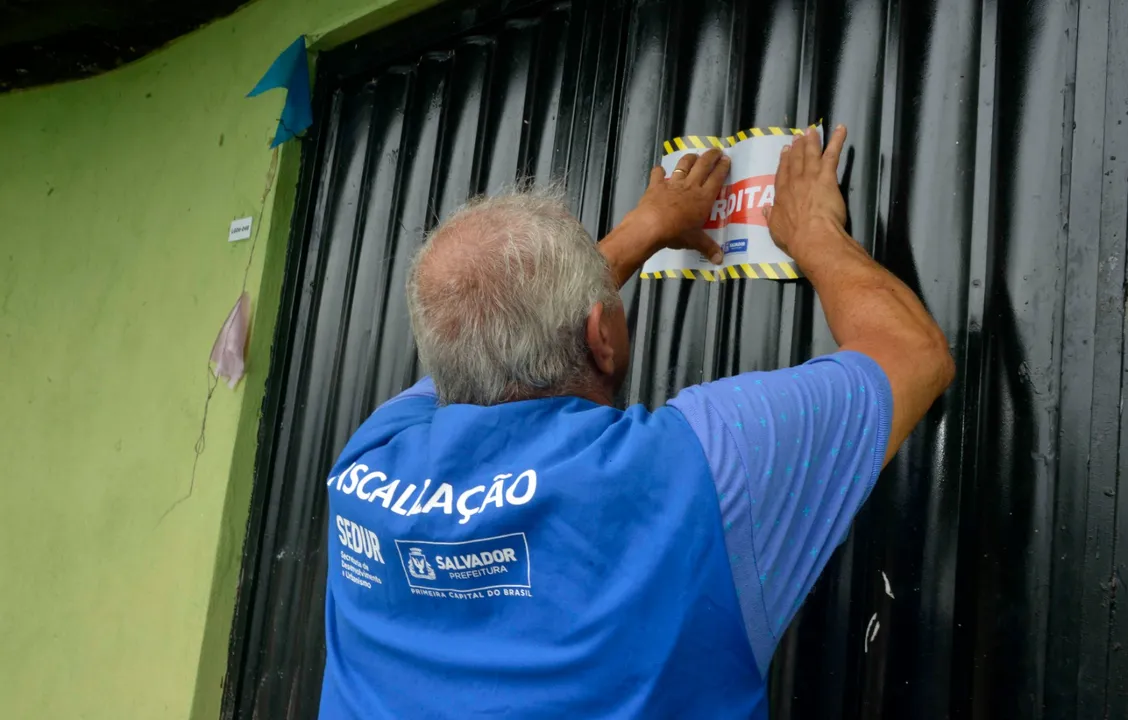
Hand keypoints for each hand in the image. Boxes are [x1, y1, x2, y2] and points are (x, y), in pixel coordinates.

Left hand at [627, 148, 730, 264]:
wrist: (651, 226)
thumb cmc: (677, 232)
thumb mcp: (695, 241)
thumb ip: (708, 247)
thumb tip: (720, 260)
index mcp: (704, 197)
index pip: (717, 177)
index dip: (723, 167)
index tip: (726, 159)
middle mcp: (691, 186)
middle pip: (703, 165)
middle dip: (711, 155)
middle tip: (716, 150)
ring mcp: (672, 184)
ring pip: (684, 164)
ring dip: (690, 158)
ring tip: (694, 155)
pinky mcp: (656, 185)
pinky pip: (658, 175)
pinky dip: (659, 172)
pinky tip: (659, 170)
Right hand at [764, 125, 847, 256]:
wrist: (812, 237)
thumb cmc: (795, 238)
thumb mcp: (775, 230)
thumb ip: (771, 217)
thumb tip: (764, 209)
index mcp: (781, 195)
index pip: (782, 174)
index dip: (784, 161)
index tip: (785, 151)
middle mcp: (794, 182)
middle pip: (796, 160)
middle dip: (797, 147)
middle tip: (798, 136)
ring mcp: (810, 177)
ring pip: (811, 154)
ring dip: (812, 141)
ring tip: (813, 130)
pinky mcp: (827, 177)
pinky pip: (832, 155)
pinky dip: (837, 141)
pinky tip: (840, 130)